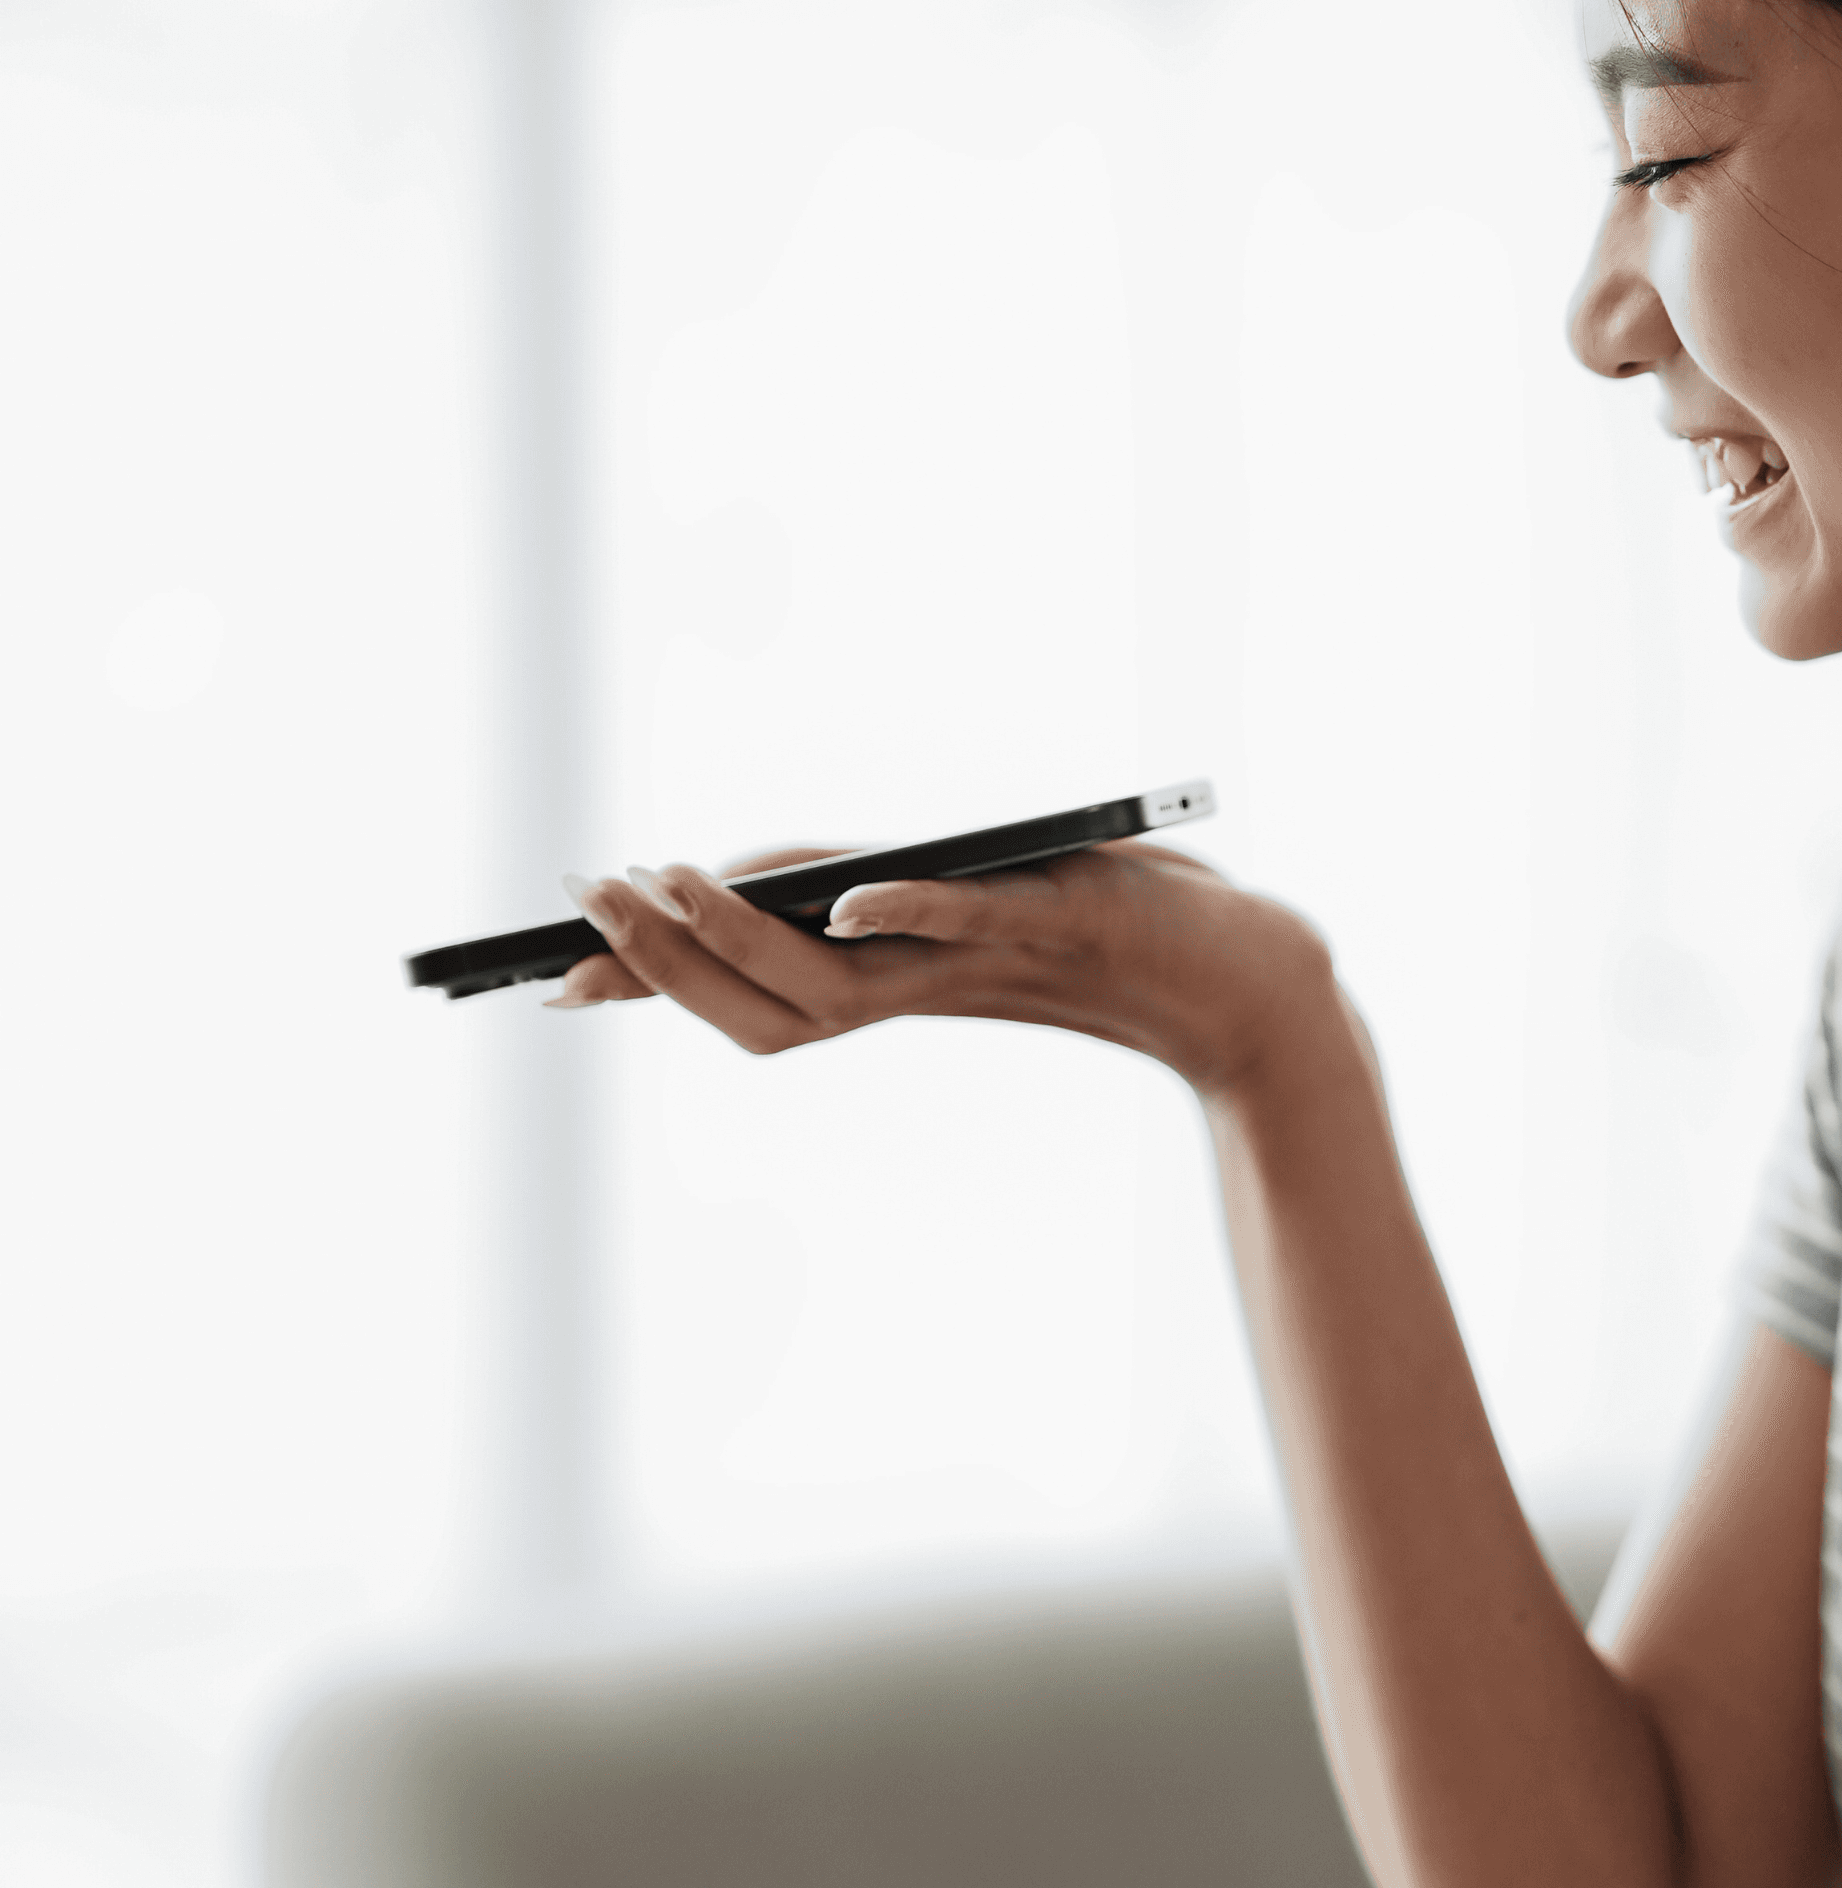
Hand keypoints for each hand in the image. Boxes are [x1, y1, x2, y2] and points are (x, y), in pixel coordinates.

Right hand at [547, 840, 1337, 1103]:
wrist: (1243, 977)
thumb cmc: (1113, 928)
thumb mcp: (974, 900)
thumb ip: (884, 889)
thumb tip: (772, 879)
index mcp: (892, 986)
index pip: (744, 1003)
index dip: (649, 993)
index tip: (552, 978)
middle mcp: (918, 987)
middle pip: (759, 1007)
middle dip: (661, 959)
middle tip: (581, 900)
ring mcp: (977, 959)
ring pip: (832, 978)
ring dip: (740, 931)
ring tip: (664, 882)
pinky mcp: (1051, 918)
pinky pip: (964, 917)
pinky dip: (904, 908)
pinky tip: (849, 898)